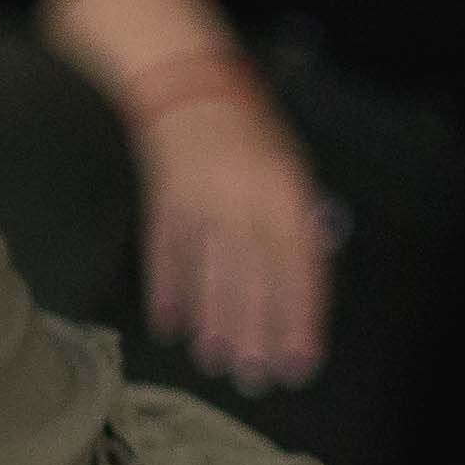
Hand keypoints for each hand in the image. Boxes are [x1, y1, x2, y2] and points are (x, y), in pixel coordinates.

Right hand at [127, 74, 331, 391]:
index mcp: (284, 194)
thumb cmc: (250, 132)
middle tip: (255, 377)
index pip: (298, 269)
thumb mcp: (291, 169)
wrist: (186, 88)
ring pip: (208, 273)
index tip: (299, 360)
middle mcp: (243, 202)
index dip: (300, 319)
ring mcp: (198, 203)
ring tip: (215, 361)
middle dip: (255, 332)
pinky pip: (165, 254)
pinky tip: (169, 324)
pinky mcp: (161, 204)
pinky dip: (167, 290)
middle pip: (252, 279)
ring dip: (211, 321)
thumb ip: (298, 222)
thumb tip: (303, 279)